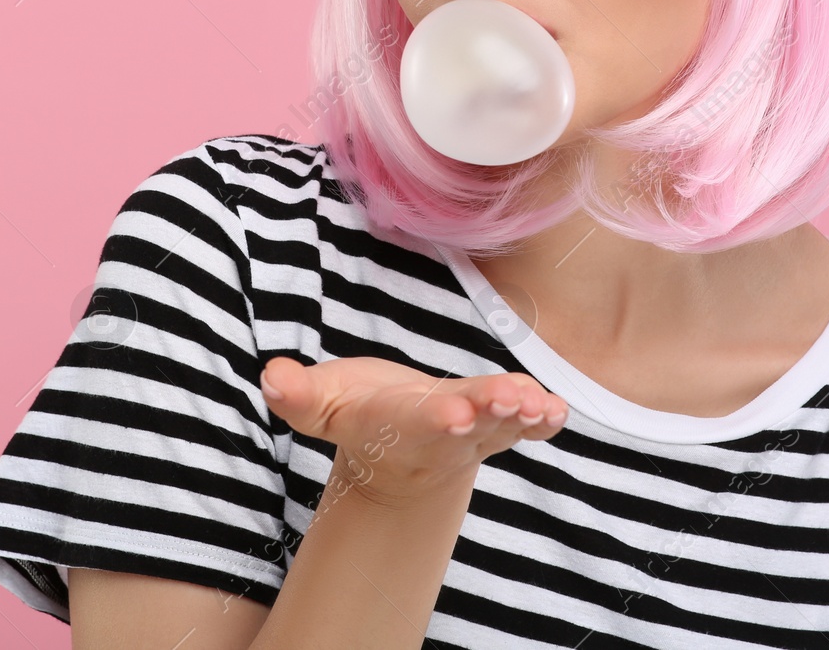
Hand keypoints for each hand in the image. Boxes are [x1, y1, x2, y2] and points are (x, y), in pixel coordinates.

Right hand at [258, 355, 568, 506]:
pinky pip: (523, 429)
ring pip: (500, 426)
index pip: (417, 423)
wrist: (395, 450)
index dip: (437, 419)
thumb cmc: (356, 414)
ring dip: (521, 415)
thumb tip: (271, 378)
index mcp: (395, 426)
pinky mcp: (496, 426)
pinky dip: (541, 421)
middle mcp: (438, 435)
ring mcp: (473, 434)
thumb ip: (298, 395)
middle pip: (467, 426)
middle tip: (510, 399)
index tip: (456, 414)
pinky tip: (557, 410)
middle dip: (488, 412)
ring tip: (539, 402)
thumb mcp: (320, 405)